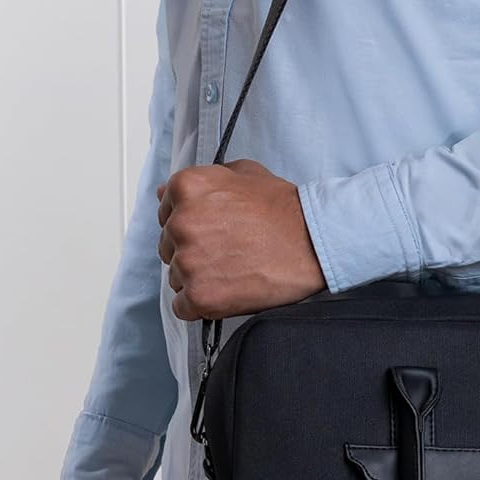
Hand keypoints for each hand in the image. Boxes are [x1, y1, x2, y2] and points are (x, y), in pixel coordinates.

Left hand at [156, 158, 326, 320]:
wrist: (313, 242)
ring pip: (176, 276)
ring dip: (198, 277)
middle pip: (168, 246)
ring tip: (232, 269)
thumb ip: (203, 180)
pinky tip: (226, 290)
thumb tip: (167, 192)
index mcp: (187, 188)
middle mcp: (181, 223)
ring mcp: (188, 261)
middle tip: (227, 250)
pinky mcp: (199, 295)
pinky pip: (183, 306)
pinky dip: (201, 303)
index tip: (212, 229)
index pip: (166, 211)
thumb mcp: (244, 173)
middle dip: (193, 250)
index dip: (191, 223)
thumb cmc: (284, 210)